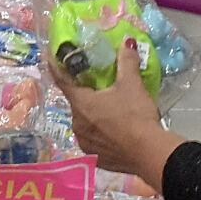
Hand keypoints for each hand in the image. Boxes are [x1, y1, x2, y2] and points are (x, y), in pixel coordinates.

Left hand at [53, 45, 183, 183]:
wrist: (149, 153)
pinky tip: (114, 132)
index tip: (51, 58)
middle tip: (101, 89)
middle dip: (86, 95)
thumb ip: (127, 62)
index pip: (63, 81)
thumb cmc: (136, 115)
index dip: (57, 68)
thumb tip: (127, 42)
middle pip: (78, 103)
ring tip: (111, 112)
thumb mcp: (132, 85)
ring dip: (93, 116)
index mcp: (81, 103)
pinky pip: (93, 140)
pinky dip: (100, 133)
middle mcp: (77, 124)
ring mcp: (84, 142)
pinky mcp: (95, 158)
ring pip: (85, 123)